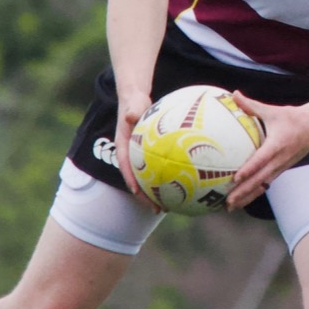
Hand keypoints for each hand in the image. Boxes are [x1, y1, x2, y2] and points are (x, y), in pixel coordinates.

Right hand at [114, 91, 161, 210]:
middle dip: (146, 196)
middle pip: (137, 180)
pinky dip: (169, 177)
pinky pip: (159, 169)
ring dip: (157, 192)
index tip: (137, 191)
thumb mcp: (133, 104)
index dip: (130, 180)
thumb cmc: (135, 102)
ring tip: (171, 206)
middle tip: (158, 209)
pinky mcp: (150, 156)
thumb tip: (130, 115)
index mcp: (123, 146)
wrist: (136, 100)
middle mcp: (131, 155)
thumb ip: (132, 110)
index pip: (124, 165)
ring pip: (148, 178)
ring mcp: (140, 157)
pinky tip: (184, 186)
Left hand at [225, 92, 308, 209]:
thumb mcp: (273, 110)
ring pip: (263, 185)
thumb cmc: (294, 117)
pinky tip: (243, 198)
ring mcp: (282, 166)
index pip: (261, 160)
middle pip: (260, 179)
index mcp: (277, 145)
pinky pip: (267, 183)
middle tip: (228, 201)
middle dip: (244, 192)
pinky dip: (256, 191)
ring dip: (248, 196)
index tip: (236, 178)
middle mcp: (280, 159)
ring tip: (231, 206)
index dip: (249, 170)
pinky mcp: (282, 169)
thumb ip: (252, 105)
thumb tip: (234, 94)